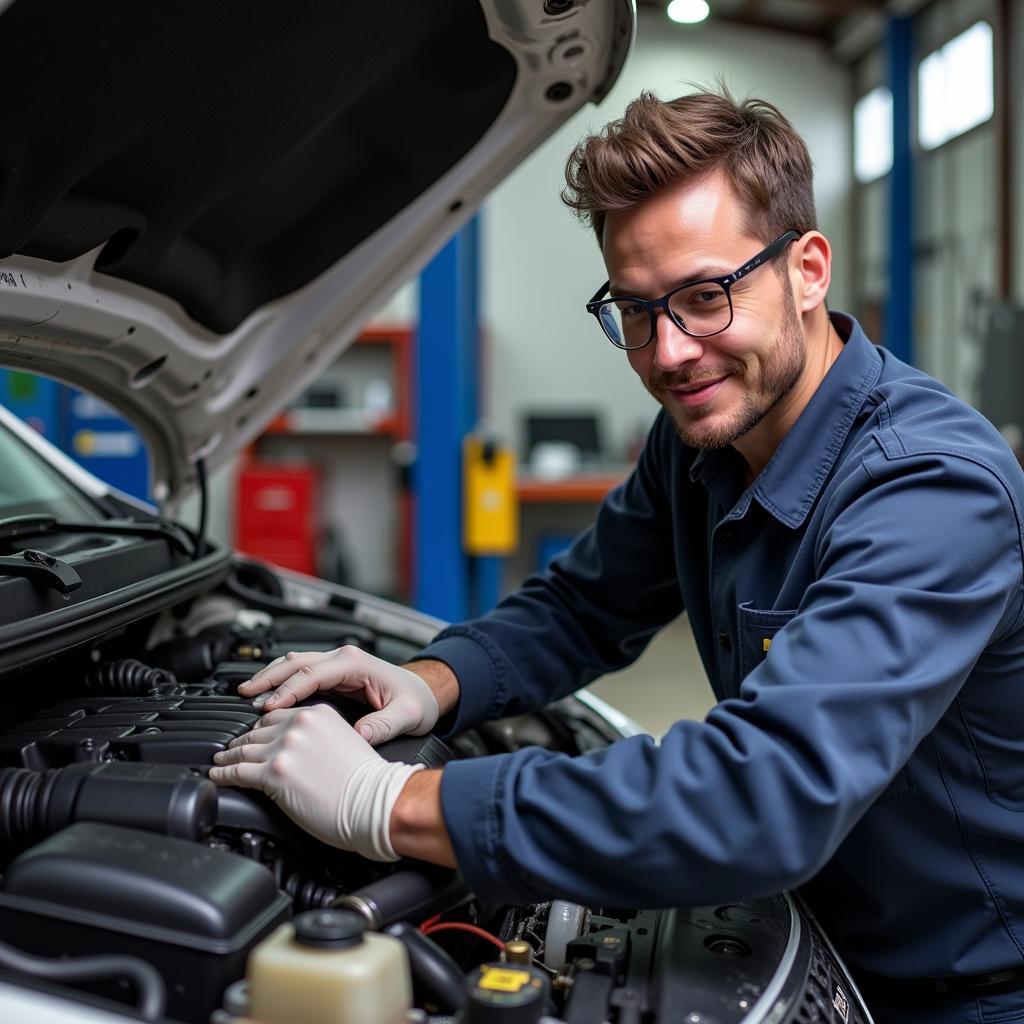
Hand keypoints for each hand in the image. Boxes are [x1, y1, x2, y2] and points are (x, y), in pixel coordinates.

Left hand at [208, 703, 423, 860]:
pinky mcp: (274, 774)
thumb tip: (298, 747)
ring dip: (227, 756)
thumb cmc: (367, 780)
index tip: (253, 733)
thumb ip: (318, 735)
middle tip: (230, 748)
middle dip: (242, 740)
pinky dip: (222, 773)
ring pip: (243, 749)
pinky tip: (217, 774)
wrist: (375, 801)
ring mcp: (285, 749)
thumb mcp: (344, 740)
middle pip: (257, 731)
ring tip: (219, 761)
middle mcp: (299, 726)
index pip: (278, 715)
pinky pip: (237, 771)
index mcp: (317, 714)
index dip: (261, 727)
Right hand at [237, 646, 439, 744]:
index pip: (313, 674)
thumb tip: (361, 735)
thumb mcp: (406, 715)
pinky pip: (301, 673)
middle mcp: (344, 658)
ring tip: (247, 693)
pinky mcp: (334, 673)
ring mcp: (337, 664)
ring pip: (295, 664)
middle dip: (269, 677)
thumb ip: (384, 725)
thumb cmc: (416, 701)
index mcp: (356, 663)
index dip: (288, 690)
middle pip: (296, 663)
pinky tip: (267, 695)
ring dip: (271, 676)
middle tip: (245, 694)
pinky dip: (281, 681)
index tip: (269, 707)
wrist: (424, 693)